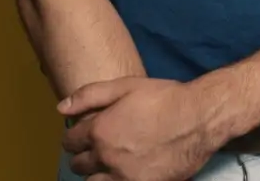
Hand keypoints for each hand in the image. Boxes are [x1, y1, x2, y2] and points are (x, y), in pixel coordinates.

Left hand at [57, 76, 220, 180]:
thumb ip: (90, 95)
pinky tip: (125, 173)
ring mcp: (124, 177)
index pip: (69, 141)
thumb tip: (61, 108)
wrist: (198, 118)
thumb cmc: (165, 99)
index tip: (82, 135)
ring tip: (110, 164)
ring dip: (97, 173)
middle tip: (98, 148)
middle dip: (84, 156)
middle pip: (79, 165)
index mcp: (99, 131)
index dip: (74, 137)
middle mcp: (107, 157)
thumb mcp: (126, 86)